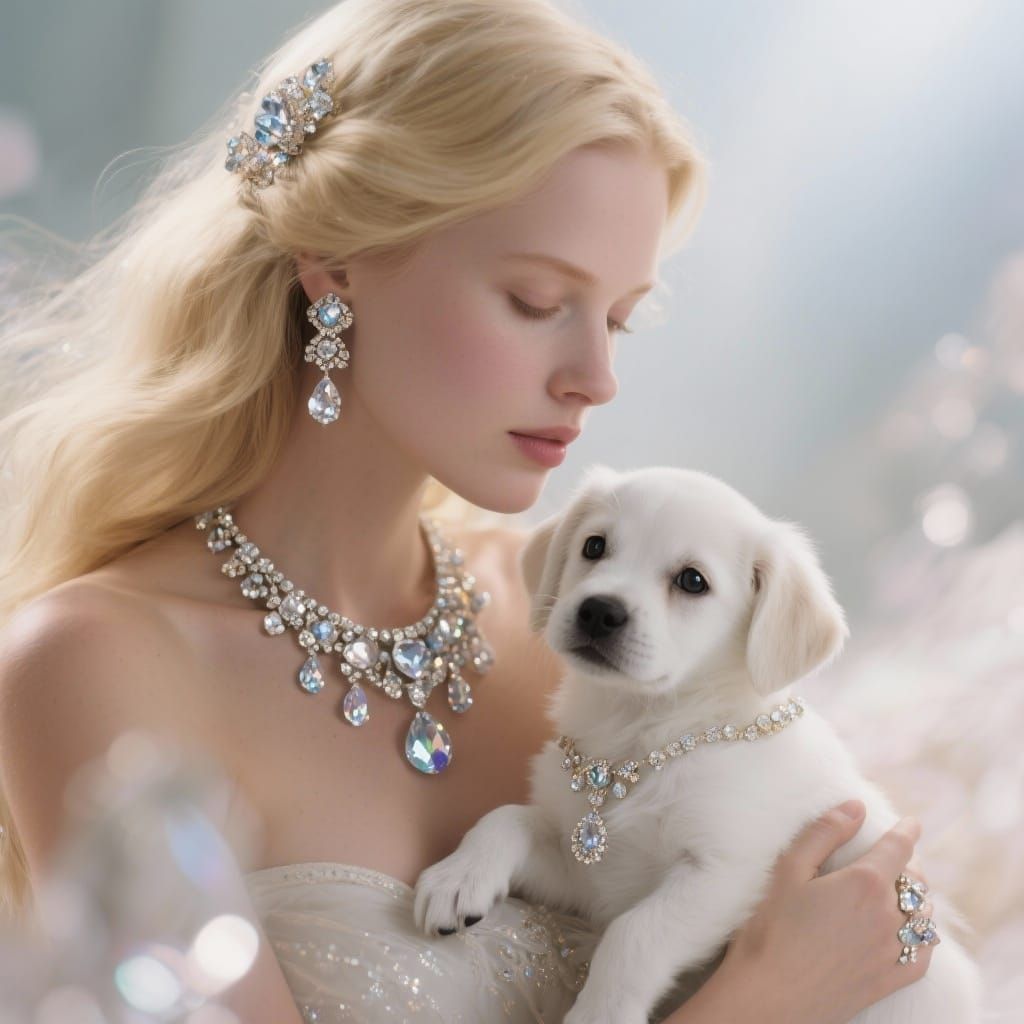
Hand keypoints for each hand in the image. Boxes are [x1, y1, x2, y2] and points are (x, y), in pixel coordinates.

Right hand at [716, 801, 934, 1023]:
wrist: (770, 996)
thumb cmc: (772, 929)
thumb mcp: (788, 869)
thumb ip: (824, 832)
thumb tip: (856, 806)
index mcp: (864, 883)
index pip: (899, 848)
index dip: (907, 830)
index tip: (912, 821)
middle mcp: (888, 916)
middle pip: (915, 881)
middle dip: (908, 864)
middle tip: (897, 856)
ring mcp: (893, 951)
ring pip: (923, 916)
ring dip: (916, 898)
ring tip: (902, 892)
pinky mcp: (890, 980)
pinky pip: (925, 954)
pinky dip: (923, 937)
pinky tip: (912, 933)